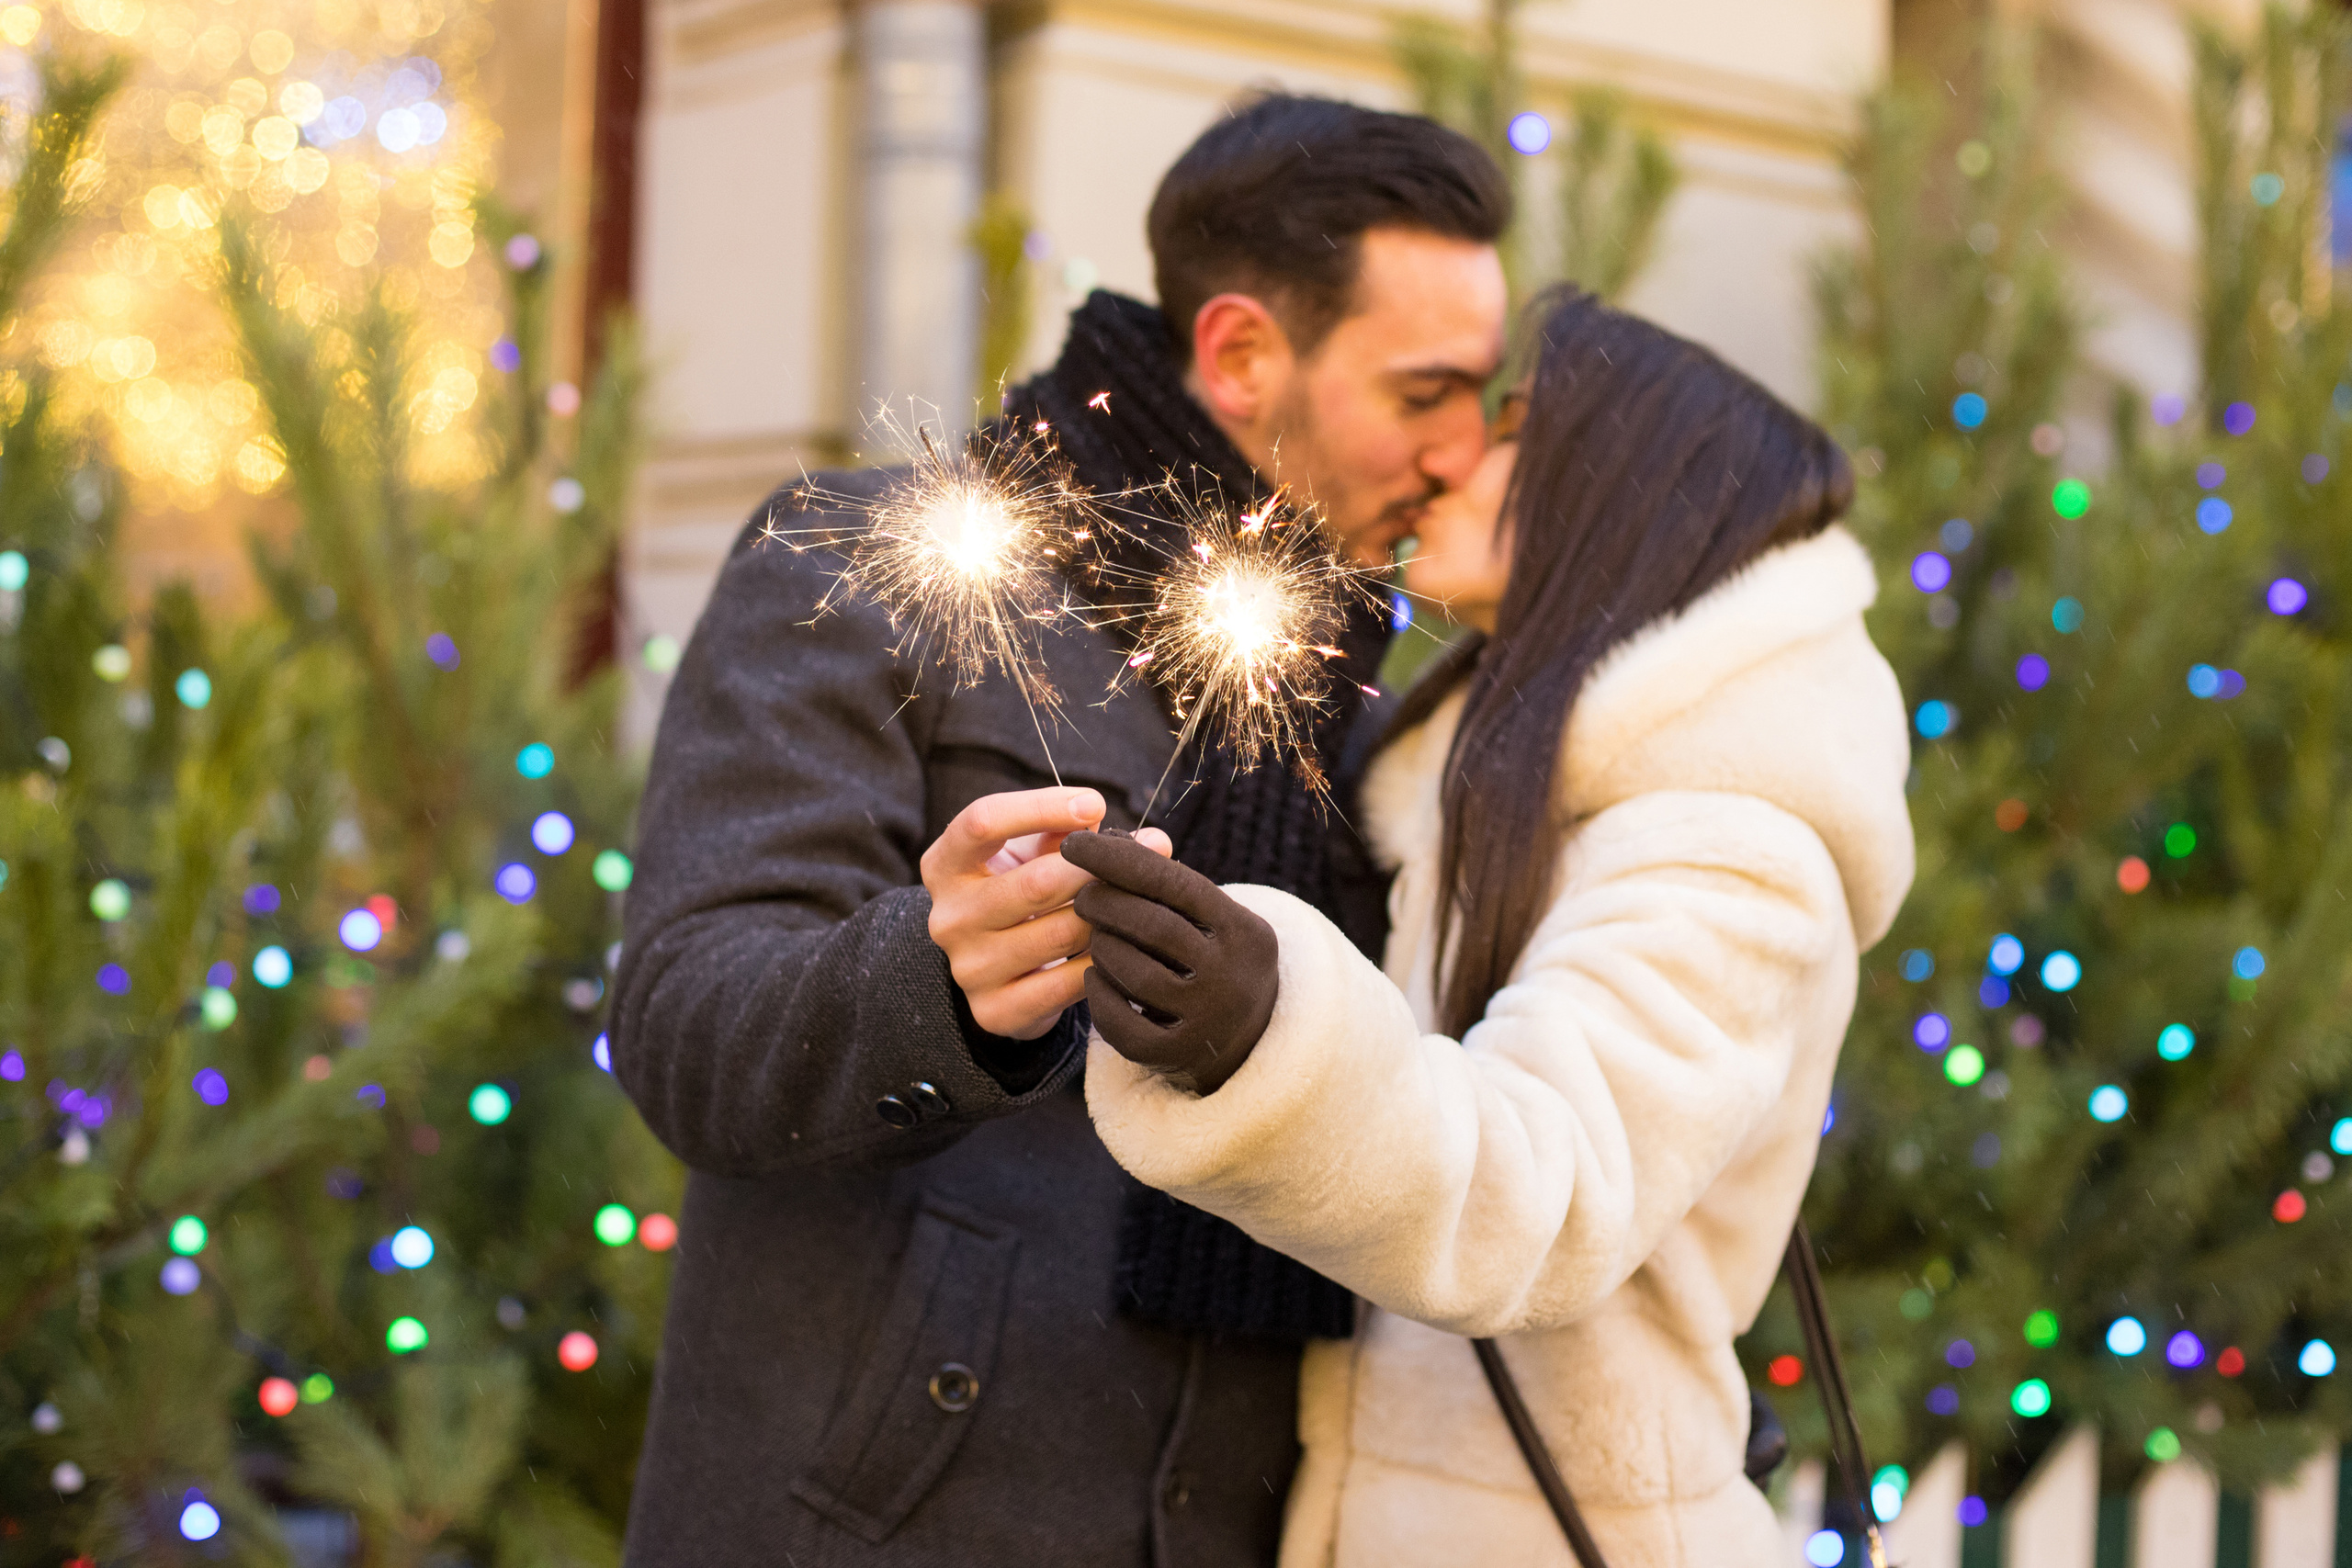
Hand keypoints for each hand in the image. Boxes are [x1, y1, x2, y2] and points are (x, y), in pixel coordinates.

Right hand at [921, 787, 1169, 1039]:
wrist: (999, 972)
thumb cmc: (1023, 892)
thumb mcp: (1031, 853)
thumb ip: (1075, 833)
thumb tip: (1154, 841)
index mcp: (944, 865)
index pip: (984, 821)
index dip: (1042, 806)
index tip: (1094, 804)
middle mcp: (948, 917)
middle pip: (1035, 883)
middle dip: (1094, 869)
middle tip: (1135, 864)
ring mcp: (968, 968)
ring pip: (1061, 932)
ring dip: (1108, 915)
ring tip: (1134, 905)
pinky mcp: (994, 1011)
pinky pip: (1068, 982)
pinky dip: (1104, 961)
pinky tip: (1121, 946)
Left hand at [1061, 831, 1278, 1093]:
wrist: (1247, 1038)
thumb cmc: (1213, 957)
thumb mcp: (1213, 919)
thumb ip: (1168, 883)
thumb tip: (1105, 839)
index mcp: (1242, 930)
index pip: (1174, 883)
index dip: (1119, 859)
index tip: (1074, 843)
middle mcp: (1231, 976)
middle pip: (1153, 926)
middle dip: (1105, 903)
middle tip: (1081, 894)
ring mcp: (1206, 1019)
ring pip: (1134, 972)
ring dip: (1101, 946)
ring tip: (1093, 934)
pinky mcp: (1176, 1054)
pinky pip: (1121, 1022)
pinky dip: (1098, 995)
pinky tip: (1093, 976)